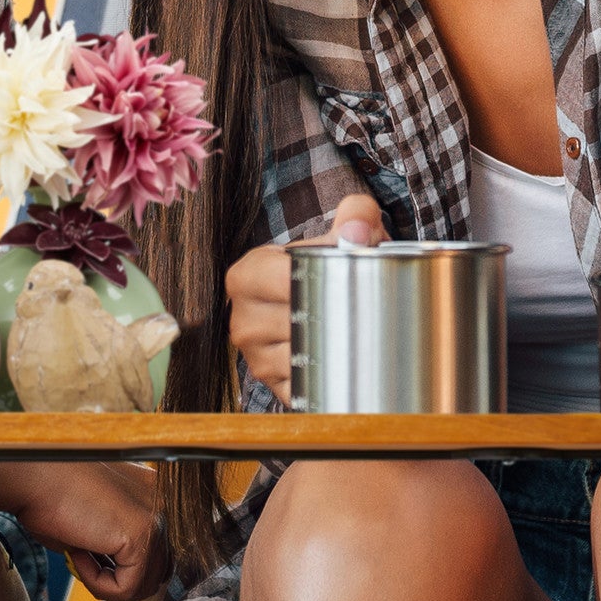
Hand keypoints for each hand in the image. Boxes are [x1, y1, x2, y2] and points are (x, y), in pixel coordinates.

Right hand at [0, 460, 165, 600]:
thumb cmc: (52, 495)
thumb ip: (116, 545)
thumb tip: (122, 581)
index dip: (128, 571)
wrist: (35, 474)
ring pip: (144, 584)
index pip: (159, 552)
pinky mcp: (142, 533)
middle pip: (158, 571)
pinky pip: (126, 587)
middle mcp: (162, 503)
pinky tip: (78, 553)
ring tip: (78, 555)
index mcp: (154, 495)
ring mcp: (157, 516)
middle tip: (86, 568)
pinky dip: (97, 583)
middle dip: (121, 582)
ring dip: (107, 583)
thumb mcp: (95, 522)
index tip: (98, 570)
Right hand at [224, 191, 386, 400]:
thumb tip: (358, 230)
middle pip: (290, 323)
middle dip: (327, 315)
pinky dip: (326, 376)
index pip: (278, 281)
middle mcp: (242, 318)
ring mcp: (255, 357)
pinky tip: (341, 358)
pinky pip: (302, 386)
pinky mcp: (275, 385)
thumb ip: (357, 215)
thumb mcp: (348, 231)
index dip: (316, 280)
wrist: (334, 295)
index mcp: (247, 275)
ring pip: (297, 356)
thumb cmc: (334, 262)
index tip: (344, 279)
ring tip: (350, 330)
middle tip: (357, 307)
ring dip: (328, 346)